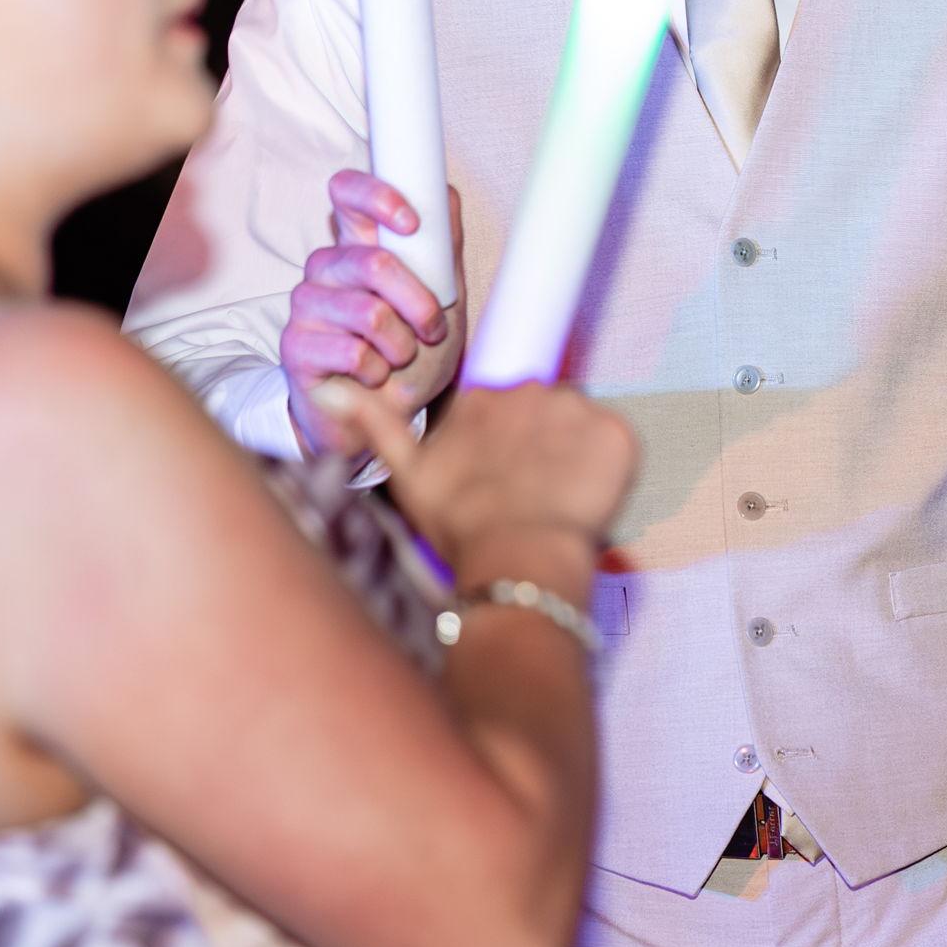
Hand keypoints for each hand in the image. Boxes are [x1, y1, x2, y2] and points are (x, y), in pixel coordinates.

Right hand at [281, 171, 466, 455]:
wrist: (388, 415)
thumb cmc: (413, 349)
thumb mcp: (443, 295)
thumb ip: (442, 246)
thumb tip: (444, 195)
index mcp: (360, 243)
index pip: (348, 191)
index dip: (376, 196)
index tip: (411, 223)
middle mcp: (327, 266)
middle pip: (375, 262)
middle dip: (419, 302)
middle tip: (431, 328)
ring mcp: (306, 304)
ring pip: (369, 311)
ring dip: (401, 343)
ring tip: (400, 356)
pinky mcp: (295, 346)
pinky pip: (352, 351)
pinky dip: (378, 369)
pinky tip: (373, 375)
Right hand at [310, 378, 637, 570]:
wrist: (514, 560)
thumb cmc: (461, 527)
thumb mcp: (408, 476)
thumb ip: (375, 424)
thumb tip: (328, 387)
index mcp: (484, 399)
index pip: (509, 406)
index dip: (512, 443)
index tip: (509, 473)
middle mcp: (531, 390)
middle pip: (548, 412)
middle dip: (544, 447)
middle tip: (530, 494)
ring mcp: (577, 409)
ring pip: (581, 427)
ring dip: (576, 456)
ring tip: (555, 502)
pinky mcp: (615, 433)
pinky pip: (617, 444)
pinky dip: (609, 471)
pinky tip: (585, 501)